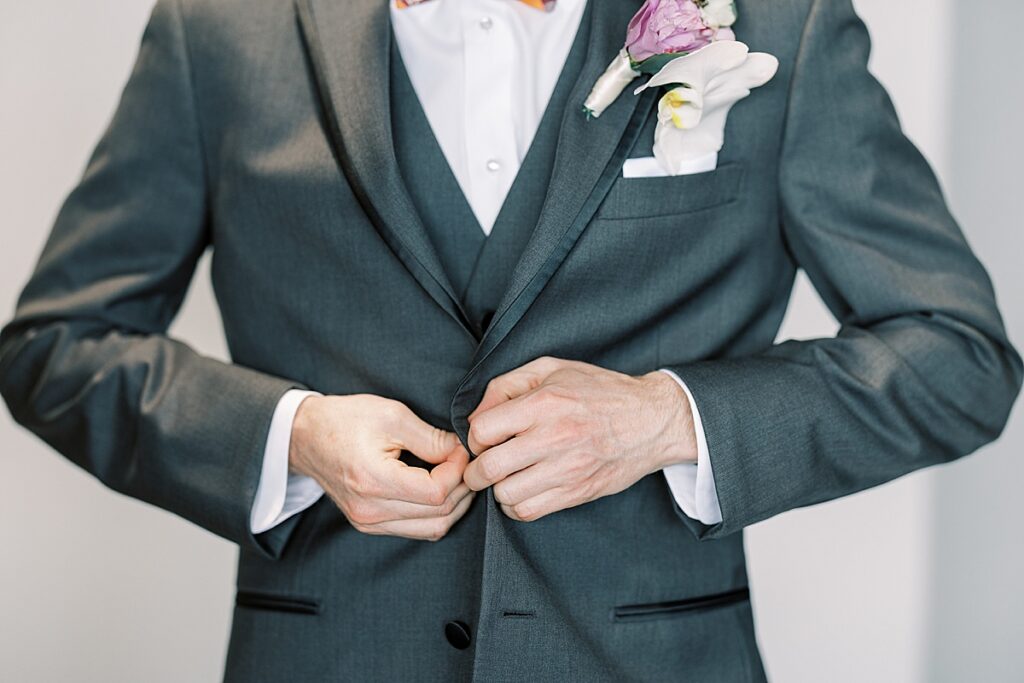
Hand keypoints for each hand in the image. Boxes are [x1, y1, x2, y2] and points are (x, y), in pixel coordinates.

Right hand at [288, 394, 474, 540]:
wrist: (306, 436)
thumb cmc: (346, 420)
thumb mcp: (391, 415)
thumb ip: (430, 438)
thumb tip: (462, 451)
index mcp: (372, 480)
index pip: (436, 492)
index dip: (458, 470)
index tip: (460, 448)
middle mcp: (370, 510)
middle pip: (440, 514)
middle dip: (462, 486)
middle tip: (467, 461)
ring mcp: (368, 522)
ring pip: (433, 528)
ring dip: (455, 504)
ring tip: (458, 475)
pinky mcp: (369, 525)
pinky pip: (417, 530)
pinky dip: (437, 513)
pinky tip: (441, 489)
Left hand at [463, 357, 696, 521]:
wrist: (652, 420)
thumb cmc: (599, 391)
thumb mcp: (552, 369)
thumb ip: (507, 385)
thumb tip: (476, 416)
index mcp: (545, 403)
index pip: (483, 430)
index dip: (474, 436)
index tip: (483, 438)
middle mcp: (554, 438)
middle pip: (489, 468)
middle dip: (475, 471)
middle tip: (480, 467)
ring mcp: (567, 469)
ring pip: (506, 494)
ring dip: (497, 489)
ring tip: (506, 477)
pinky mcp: (577, 492)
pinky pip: (529, 511)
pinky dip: (517, 505)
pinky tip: (523, 490)